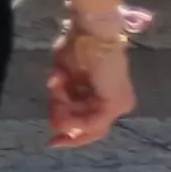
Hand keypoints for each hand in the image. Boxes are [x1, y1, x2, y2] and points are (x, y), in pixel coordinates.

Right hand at [49, 31, 135, 148]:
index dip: (72, 134)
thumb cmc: (78, 45)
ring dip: (64, 108)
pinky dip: (73, 114)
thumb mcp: (63, 76)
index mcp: (109, 95)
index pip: (93, 125)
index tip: (52, 142)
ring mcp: (120, 105)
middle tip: (51, 132)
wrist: (92, 29)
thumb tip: (56, 122)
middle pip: (91, 130)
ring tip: (56, 84)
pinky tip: (61, 98)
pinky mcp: (115, 103)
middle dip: (66, 127)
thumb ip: (61, 98)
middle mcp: (119, 104)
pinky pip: (90, 121)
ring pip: (85, 124)